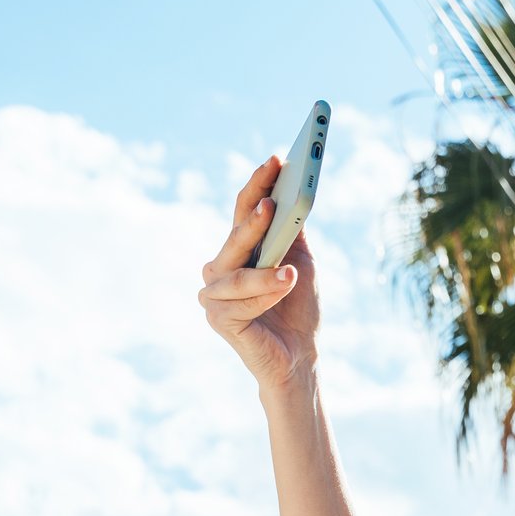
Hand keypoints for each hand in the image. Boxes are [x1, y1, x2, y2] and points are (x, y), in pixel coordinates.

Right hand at [199, 157, 319, 394]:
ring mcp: (214, 294)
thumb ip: (293, 230)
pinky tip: (284, 287)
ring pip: (236, 273)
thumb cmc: (298, 308)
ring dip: (264, 270)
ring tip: (290, 268)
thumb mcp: (301, 261)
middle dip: (253, 218)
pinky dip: (265, 295)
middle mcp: (219, 268)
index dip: (259, 184)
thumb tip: (296, 191)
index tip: (275, 159)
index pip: (244, 209)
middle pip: (234, 236)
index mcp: (238, 250)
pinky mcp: (218, 319)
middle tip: (270, 202)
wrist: (300, 356)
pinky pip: (240, 302)